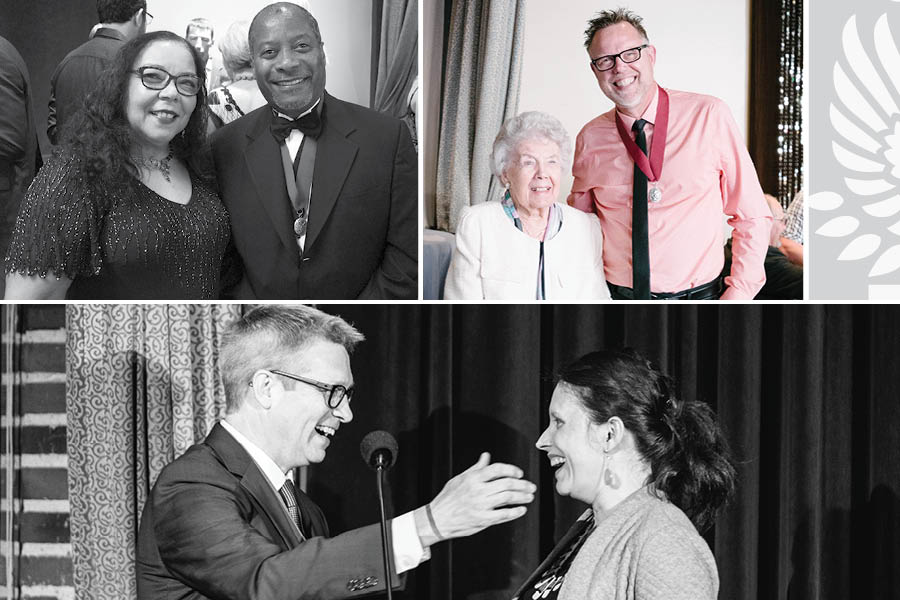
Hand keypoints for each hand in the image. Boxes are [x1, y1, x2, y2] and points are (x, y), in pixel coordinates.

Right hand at [415, 452, 534, 546]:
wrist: (437, 519)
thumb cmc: (448, 498)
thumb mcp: (460, 478)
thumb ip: (476, 468)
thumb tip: (486, 456)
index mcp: (473, 478)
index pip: (497, 469)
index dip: (511, 470)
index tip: (519, 473)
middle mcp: (478, 490)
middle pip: (506, 484)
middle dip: (522, 484)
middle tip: (530, 486)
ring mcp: (481, 505)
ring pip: (508, 498)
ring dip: (522, 497)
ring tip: (529, 496)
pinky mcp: (483, 519)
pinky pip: (503, 515)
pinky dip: (515, 512)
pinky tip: (521, 510)